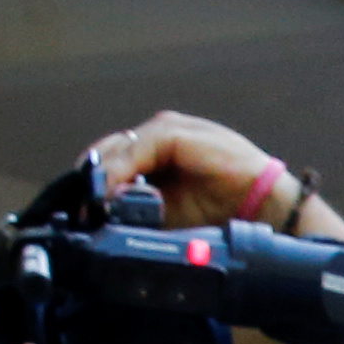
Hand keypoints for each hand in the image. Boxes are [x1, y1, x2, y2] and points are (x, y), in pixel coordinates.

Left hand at [90, 112, 299, 232]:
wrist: (261, 202)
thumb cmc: (221, 208)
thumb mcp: (166, 213)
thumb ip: (135, 208)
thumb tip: (101, 212)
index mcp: (156, 154)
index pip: (111, 160)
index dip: (94, 182)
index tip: (82, 209)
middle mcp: (156, 136)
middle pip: (108, 150)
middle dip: (93, 178)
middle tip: (83, 208)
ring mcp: (165, 130)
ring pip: (117, 148)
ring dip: (102, 176)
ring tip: (94, 204)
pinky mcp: (174, 132)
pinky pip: (136, 149)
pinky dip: (120, 171)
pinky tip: (112, 192)